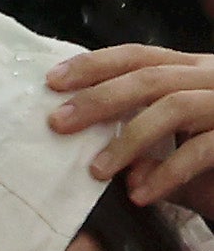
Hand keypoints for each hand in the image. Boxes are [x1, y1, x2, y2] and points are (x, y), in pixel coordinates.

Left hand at [53, 45, 213, 212]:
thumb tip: (91, 154)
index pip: (140, 56)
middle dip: (100, 99)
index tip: (52, 81)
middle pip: (150, 77)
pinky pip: (203, 150)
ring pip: (174, 107)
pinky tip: (141, 194)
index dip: (95, 64)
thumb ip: (142, 138)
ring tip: (96, 171)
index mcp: (195, 69)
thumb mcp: (179, 139)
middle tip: (58, 123)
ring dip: (129, 140)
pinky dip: (168, 173)